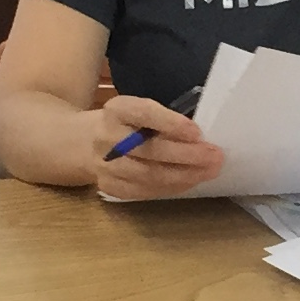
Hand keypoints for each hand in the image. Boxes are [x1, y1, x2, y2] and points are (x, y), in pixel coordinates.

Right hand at [94, 94, 223, 199]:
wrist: (84, 143)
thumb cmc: (125, 123)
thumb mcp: (137, 111)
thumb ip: (162, 119)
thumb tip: (201, 138)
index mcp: (117, 109)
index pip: (144, 113)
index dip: (171, 123)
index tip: (197, 132)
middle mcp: (107, 136)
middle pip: (149, 150)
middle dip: (187, 155)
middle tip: (215, 157)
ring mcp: (105, 165)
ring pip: (148, 175)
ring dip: (183, 175)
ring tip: (209, 172)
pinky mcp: (109, 186)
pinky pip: (144, 191)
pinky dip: (170, 187)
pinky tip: (190, 182)